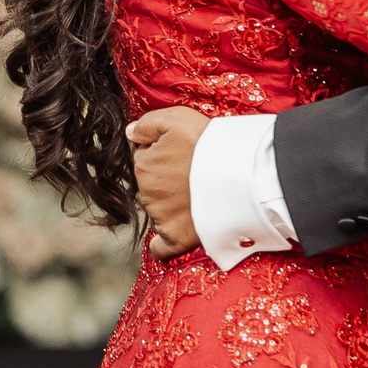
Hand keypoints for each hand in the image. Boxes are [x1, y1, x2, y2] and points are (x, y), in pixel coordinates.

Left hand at [127, 106, 209, 257]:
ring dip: (169, 205)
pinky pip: (161, 248)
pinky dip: (163, 245)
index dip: (163, 154)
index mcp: (144, 164)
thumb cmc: (209, 145)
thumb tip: (130, 133)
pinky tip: (170, 238)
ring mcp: (160, 216)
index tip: (183, 154)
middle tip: (193, 174)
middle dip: (166, 180)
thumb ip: (147, 124)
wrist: (237, 175)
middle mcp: (147, 192)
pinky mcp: (176, 237)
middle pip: (151, 185)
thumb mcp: (176, 118)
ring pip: (157, 210)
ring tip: (196, 196)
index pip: (145, 158)